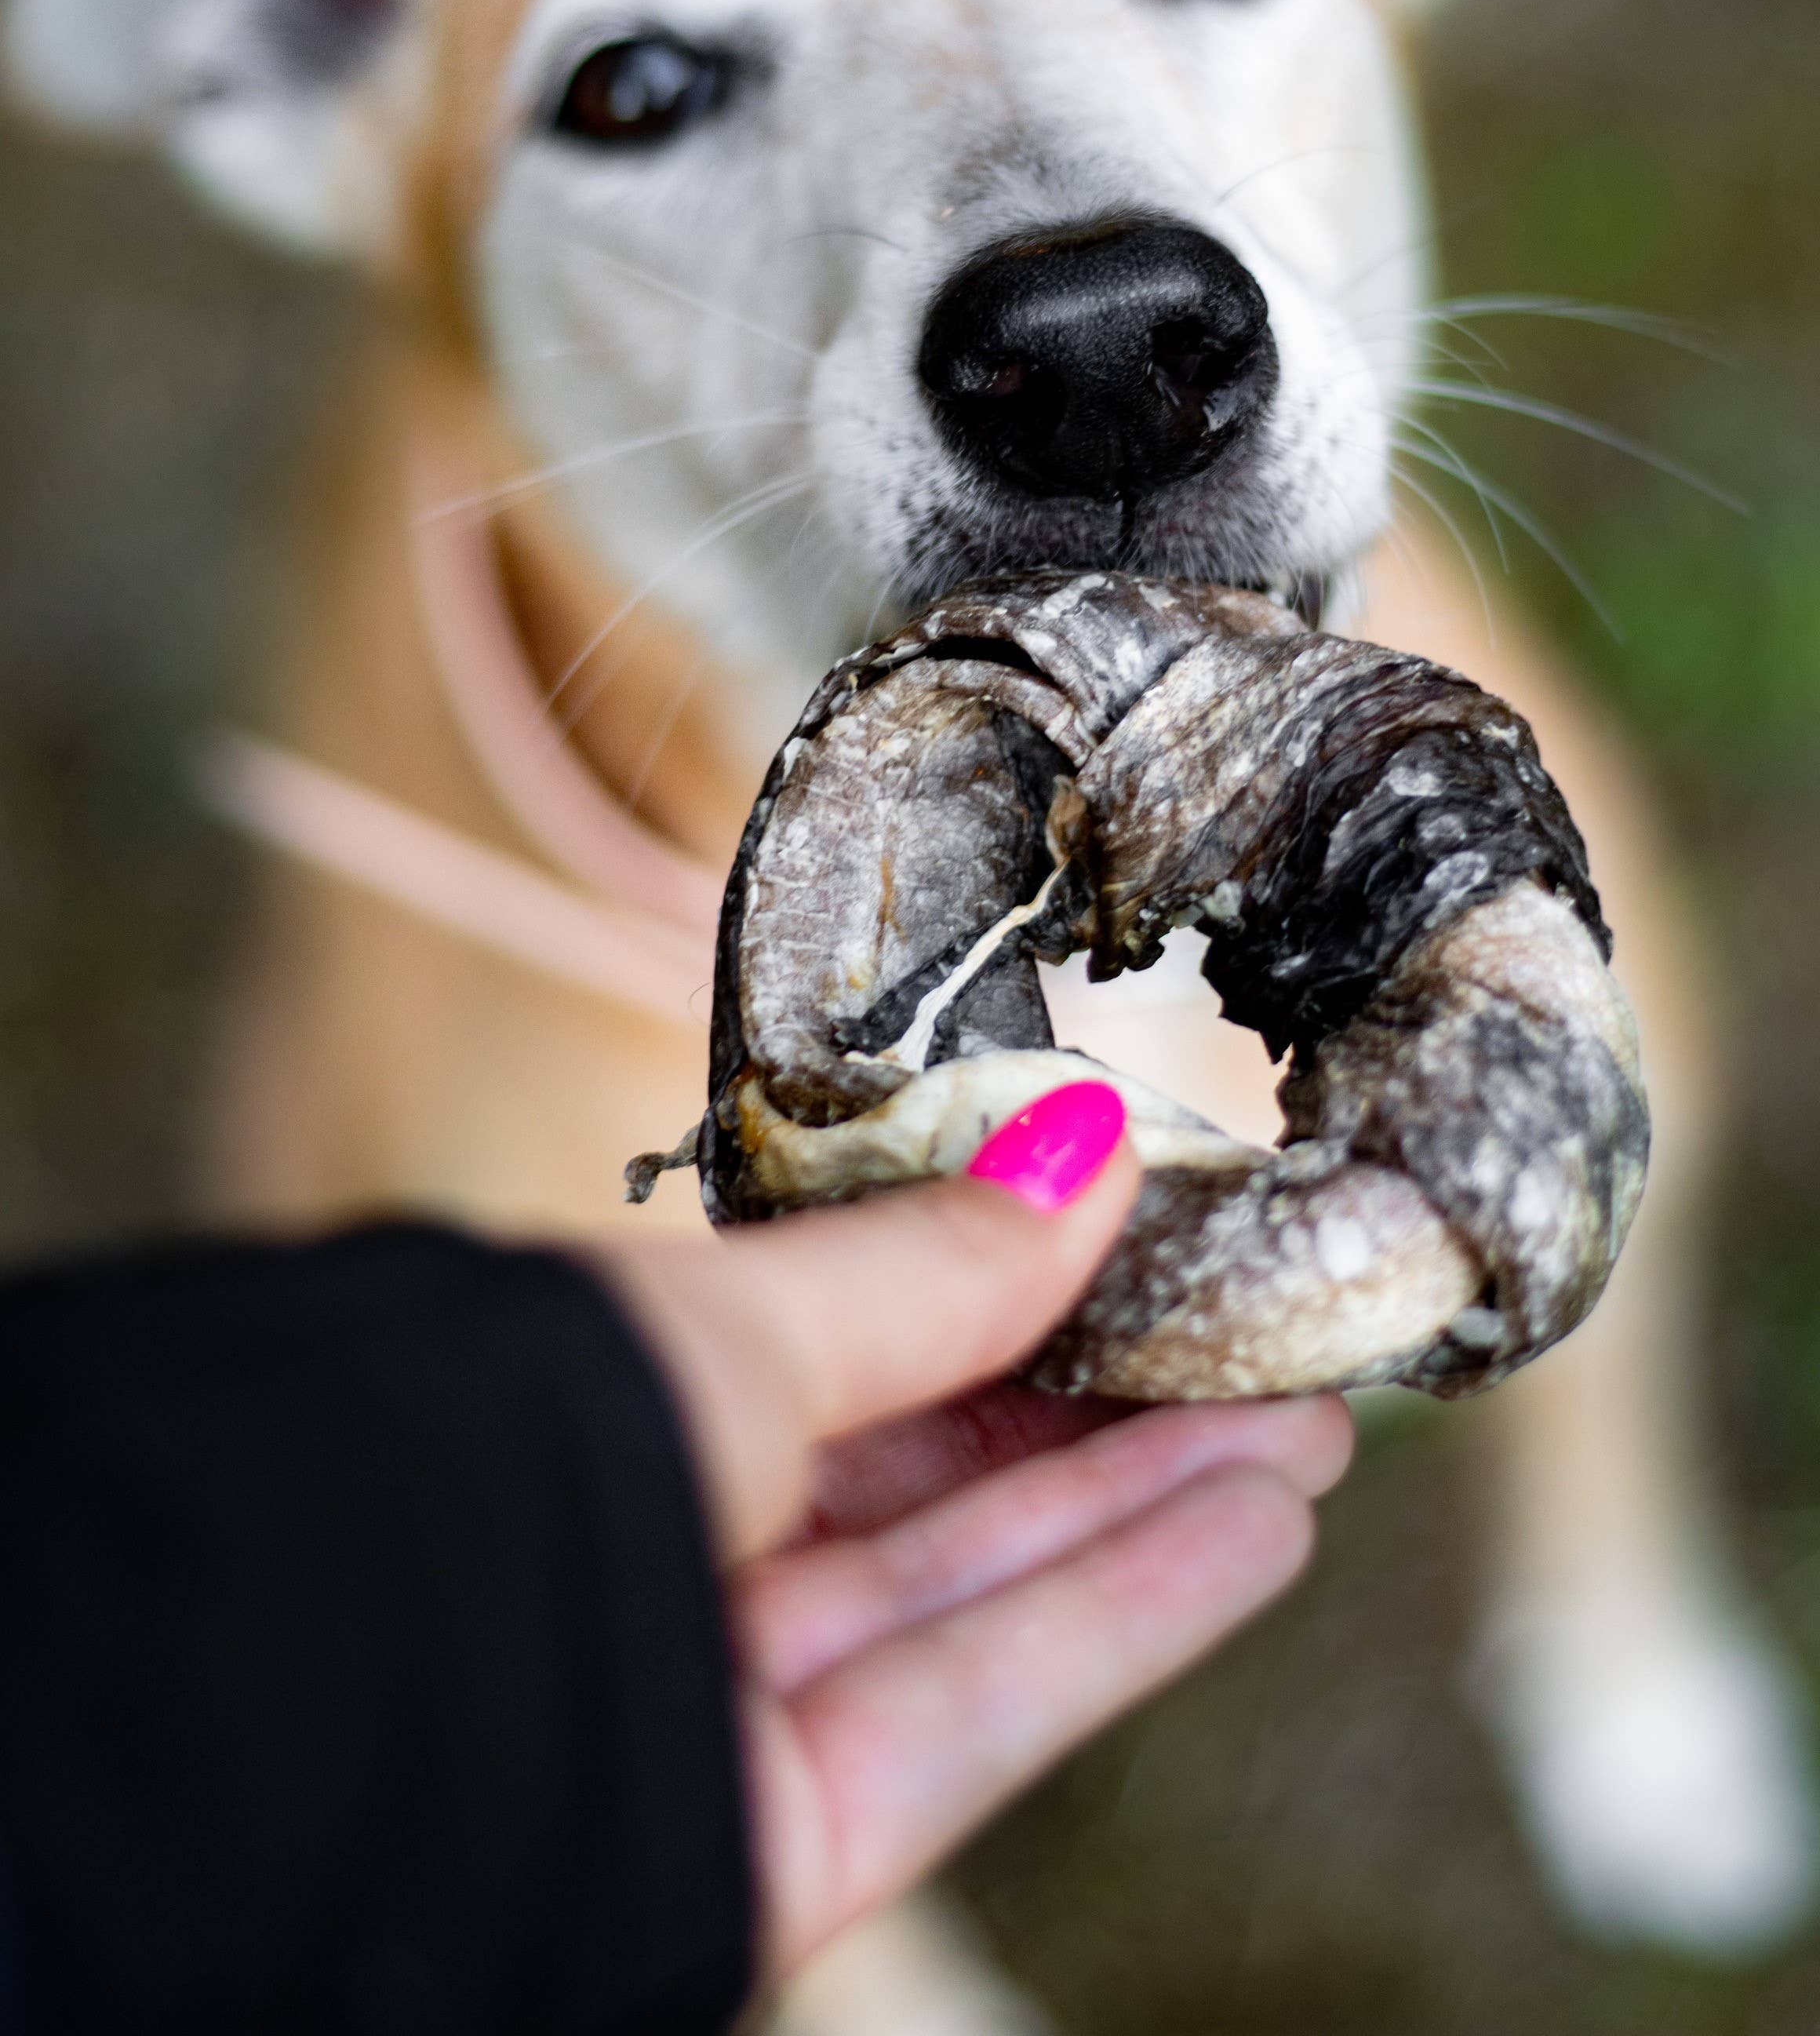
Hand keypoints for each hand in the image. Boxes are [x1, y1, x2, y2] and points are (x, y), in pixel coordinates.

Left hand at [605, 1087, 1351, 1983]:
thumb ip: (927, 1269)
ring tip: (1303, 1422)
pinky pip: (987, 1705)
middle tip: (1261, 1341)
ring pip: (975, 1589)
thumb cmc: (517, 1455)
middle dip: (1106, 1412)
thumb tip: (1083, 1148)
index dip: (1008, 1305)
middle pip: (929, 1485)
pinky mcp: (787, 1844)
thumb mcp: (739, 1326)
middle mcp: (670, 1557)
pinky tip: (1252, 1527)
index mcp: (619, 1411)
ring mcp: (728, 1707)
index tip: (1148, 1249)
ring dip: (1150, 1506)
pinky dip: (1130, 1613)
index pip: (848, 1358)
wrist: (363, 1698)